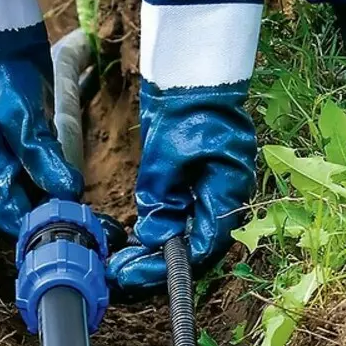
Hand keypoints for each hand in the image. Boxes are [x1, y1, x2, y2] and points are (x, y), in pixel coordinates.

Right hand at [0, 24, 81, 235]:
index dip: (41, 231)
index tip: (74, 232)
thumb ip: (40, 156)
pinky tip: (87, 181)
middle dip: (61, 218)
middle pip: (33, 211)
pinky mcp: (36, 144)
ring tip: (98, 209)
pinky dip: (68, 179)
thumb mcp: (18, 119)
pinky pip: (53, 172)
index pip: (14, 220)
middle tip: (97, 224)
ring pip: (46, 193)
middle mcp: (6, 174)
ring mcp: (21, 160)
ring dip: (67, 200)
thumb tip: (67, 192)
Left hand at [108, 0, 261, 295]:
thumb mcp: (167, 158)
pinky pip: (182, 218)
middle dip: (155, 265)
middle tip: (118, 273)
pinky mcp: (200, 182)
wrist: (195, 71)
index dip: (165, 268)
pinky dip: (159, 231)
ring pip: (186, 236)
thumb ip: (161, 200)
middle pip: (193, 248)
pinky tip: (134, 238)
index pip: (200, 249)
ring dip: (154, 251)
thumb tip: (155, 238)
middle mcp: (226, 199)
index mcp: (227, 195)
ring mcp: (214, 191)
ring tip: (120, 261)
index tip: (131, 274)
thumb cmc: (187, 108)